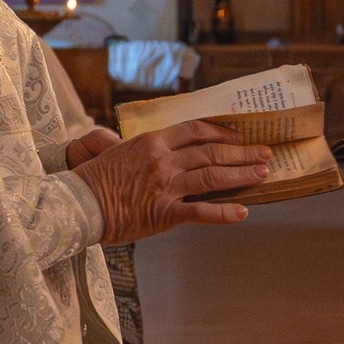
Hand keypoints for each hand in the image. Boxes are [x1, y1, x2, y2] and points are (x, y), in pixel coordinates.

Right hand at [70, 119, 274, 240]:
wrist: (79, 203)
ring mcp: (165, 186)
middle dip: (242, 152)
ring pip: (212, 177)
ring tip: (263, 174)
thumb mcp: (121, 151)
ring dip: (242, 175)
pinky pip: (201, 212)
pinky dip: (224, 213)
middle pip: (211, 152)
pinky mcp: (164, 213)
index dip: (221, 132)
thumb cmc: (95, 179)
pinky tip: (242, 213)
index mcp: (152, 141)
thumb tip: (169, 148)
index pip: (195, 130)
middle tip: (264, 154)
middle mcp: (162, 159)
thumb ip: (147, 149)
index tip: (239, 135)